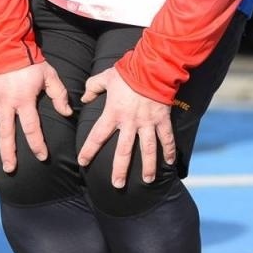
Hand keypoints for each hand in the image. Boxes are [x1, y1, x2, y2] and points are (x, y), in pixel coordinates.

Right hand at [0, 62, 69, 172]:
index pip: (31, 128)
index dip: (37, 144)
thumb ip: (59, 95)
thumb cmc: (31, 60)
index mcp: (24, 100)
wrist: (5, 44)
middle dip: (8, 153)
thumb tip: (67, 113)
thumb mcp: (49, 75)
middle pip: (6, 134)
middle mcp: (6, 103)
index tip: (42, 157)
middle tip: (10, 169)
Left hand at [78, 66, 174, 188]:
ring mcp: (148, 122)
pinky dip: (170, 150)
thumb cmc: (128, 71)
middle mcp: (130, 122)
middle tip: (117, 185)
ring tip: (147, 181)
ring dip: (148, 166)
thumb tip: (83, 97)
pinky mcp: (162, 119)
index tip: (83, 162)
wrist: (153, 67)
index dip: (89, 150)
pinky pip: (167, 138)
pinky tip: (170, 163)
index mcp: (114, 113)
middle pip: (123, 151)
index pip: (98, 135)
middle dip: (120, 170)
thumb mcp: (106, 77)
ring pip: (147, 149)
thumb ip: (93, 87)